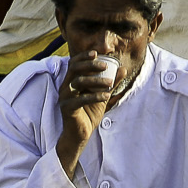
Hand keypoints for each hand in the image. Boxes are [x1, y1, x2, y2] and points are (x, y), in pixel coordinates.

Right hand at [54, 52, 118, 174]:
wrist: (80, 134)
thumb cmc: (89, 114)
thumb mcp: (102, 96)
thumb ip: (111, 83)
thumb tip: (123, 69)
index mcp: (71, 82)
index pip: (74, 63)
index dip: (84, 56)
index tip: (97, 53)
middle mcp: (65, 87)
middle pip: (75, 69)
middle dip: (90, 65)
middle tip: (105, 65)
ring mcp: (65, 97)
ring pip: (78, 82)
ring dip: (95, 81)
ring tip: (110, 83)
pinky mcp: (67, 108)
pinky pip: (81, 99)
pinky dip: (94, 96)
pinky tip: (106, 96)